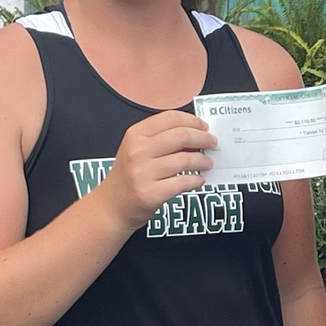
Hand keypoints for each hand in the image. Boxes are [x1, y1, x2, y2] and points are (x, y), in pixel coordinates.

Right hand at [95, 110, 218, 232]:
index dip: (192, 121)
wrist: (112, 206)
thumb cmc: (129, 176)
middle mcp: (138, 151)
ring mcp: (143, 173)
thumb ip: (162, 140)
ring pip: (185, 159)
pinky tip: (199, 180)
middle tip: (213, 143)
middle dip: (203, 138)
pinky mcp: (150, 193)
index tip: (204, 126)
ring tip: (208, 163)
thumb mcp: (137, 150)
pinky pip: (183, 182)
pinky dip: (196, 180)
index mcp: (135, 135)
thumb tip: (196, 136)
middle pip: (181, 136)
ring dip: (203, 161)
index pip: (170, 118)